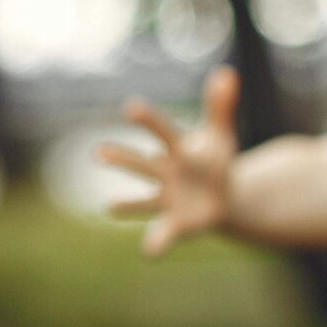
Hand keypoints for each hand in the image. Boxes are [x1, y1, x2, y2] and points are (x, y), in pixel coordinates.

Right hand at [101, 66, 238, 256]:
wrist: (221, 197)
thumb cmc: (214, 161)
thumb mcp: (221, 135)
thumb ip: (220, 107)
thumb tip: (228, 74)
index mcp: (176, 150)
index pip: (162, 132)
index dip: (148, 121)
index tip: (131, 107)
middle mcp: (164, 173)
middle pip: (142, 165)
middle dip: (123, 159)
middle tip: (99, 151)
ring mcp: (166, 198)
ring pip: (143, 200)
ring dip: (127, 204)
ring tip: (109, 206)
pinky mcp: (175, 222)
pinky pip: (163, 233)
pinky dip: (156, 243)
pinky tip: (150, 252)